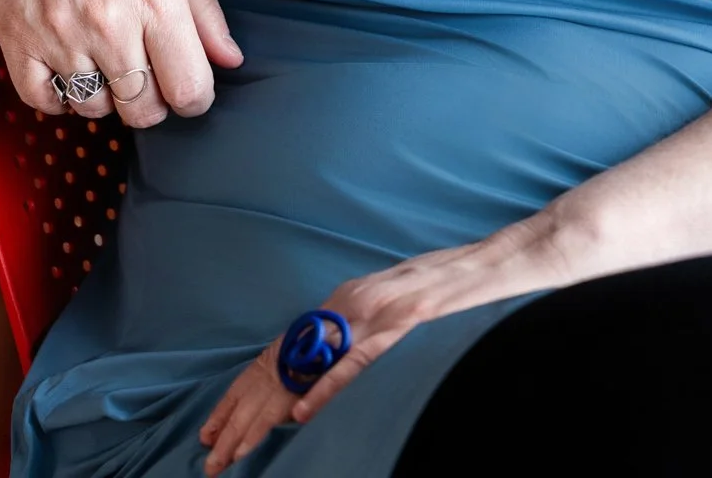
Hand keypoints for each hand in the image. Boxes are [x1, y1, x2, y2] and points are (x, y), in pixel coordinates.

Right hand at [0, 0, 242, 126]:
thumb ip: (203, 11)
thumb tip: (231, 60)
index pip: (188, 88)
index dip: (195, 99)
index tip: (189, 90)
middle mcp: (110, 25)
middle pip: (142, 110)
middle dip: (152, 102)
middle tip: (146, 76)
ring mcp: (60, 38)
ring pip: (94, 109)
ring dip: (105, 97)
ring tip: (104, 62)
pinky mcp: (18, 43)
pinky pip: (44, 102)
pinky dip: (59, 97)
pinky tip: (68, 70)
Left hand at [199, 211, 578, 468]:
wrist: (502, 259)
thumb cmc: (453, 288)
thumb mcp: (395, 310)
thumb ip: (362, 335)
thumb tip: (327, 371)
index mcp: (347, 302)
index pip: (282, 351)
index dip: (244, 391)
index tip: (216, 427)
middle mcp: (351, 302)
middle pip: (282, 361)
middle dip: (241, 410)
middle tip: (210, 452)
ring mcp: (377, 310)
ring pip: (307, 366)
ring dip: (266, 411)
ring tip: (236, 448)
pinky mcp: (405, 321)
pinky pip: (358, 360)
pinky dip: (326, 388)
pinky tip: (301, 413)